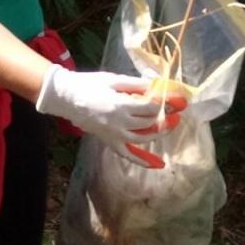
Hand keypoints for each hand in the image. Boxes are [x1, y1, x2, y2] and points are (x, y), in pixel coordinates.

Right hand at [36, 65, 185, 149]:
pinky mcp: (109, 141)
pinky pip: (128, 154)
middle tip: (176, 110)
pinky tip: (157, 164)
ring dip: (159, 133)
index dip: (166, 103)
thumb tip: (157, 86)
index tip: (177, 99)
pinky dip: (142, 160)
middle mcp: (120, 124)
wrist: (67, 97)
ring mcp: (114, 135)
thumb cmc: (89, 85)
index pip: (151, 107)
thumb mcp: (114, 79)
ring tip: (170, 125)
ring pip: (143, 138)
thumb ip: (136, 84)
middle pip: (150, 123)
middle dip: (165, 116)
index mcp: (121, 106)